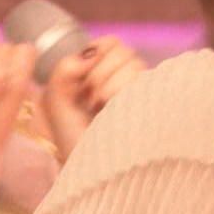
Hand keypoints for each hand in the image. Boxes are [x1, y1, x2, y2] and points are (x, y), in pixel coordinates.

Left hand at [38, 35, 147, 160]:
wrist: (90, 170)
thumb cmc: (74, 140)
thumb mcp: (56, 101)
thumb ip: (64, 70)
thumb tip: (89, 53)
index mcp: (106, 74)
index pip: (111, 43)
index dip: (95, 54)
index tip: (82, 80)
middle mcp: (128, 80)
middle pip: (122, 50)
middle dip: (99, 72)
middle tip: (91, 100)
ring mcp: (144, 91)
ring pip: (132, 63)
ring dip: (107, 85)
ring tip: (101, 110)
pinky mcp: (156, 101)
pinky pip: (139, 79)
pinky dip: (117, 93)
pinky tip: (113, 112)